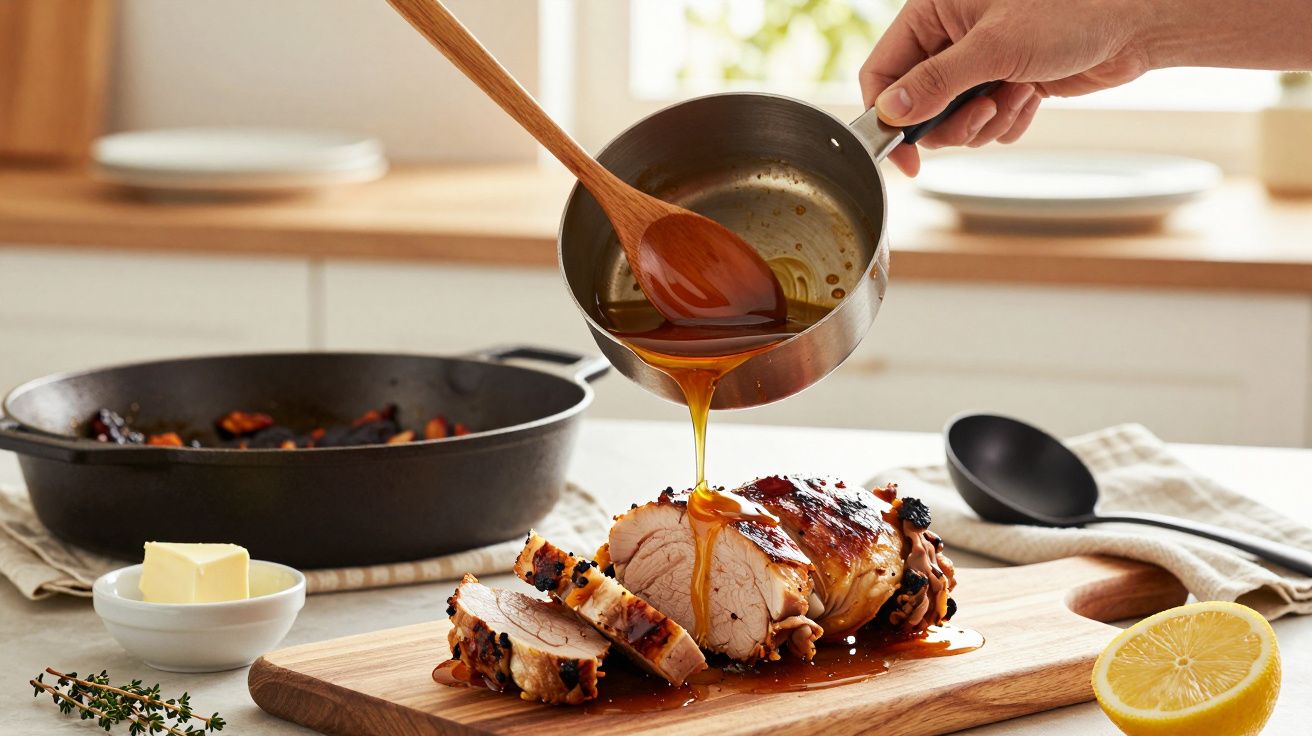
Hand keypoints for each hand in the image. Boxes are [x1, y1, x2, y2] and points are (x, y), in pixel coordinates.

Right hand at [860, 0, 1153, 174]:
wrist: (1134, 24)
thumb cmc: (1072, 12)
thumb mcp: (994, 47)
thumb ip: (935, 82)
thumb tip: (890, 111)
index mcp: (933, 11)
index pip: (882, 71)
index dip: (886, 115)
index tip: (902, 155)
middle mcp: (950, 36)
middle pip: (917, 104)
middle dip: (951, 121)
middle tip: (982, 113)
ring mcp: (978, 62)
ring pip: (953, 121)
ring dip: (985, 121)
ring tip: (1017, 94)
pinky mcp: (1003, 83)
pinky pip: (985, 124)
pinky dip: (1007, 120)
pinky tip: (1032, 94)